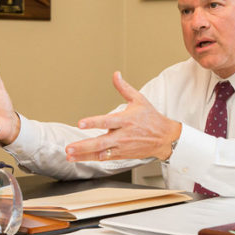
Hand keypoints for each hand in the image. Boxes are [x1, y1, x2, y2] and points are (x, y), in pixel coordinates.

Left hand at [65, 72, 180, 161]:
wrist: (164, 138)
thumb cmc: (151, 118)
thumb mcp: (139, 99)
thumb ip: (124, 88)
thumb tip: (116, 75)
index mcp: (126, 120)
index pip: (107, 121)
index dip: (93, 122)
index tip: (81, 123)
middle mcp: (123, 135)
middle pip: (101, 142)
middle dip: (84, 146)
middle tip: (69, 147)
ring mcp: (122, 147)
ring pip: (100, 153)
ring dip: (84, 155)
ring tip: (70, 155)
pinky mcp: (122, 155)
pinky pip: (105, 158)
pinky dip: (92, 159)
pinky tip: (80, 159)